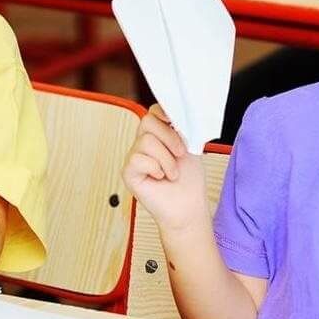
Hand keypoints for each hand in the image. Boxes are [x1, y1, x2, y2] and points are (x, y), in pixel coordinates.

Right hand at [122, 105, 209, 232]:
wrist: (187, 206)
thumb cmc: (189, 180)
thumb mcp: (190, 147)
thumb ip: (180, 129)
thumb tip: (175, 114)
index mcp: (158, 135)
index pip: (153, 112)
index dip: (163, 113)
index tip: (176, 122)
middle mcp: (143, 144)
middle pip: (147, 121)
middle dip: (169, 137)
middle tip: (180, 153)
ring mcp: (134, 158)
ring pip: (146, 141)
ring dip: (166, 159)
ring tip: (172, 172)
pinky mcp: (128, 172)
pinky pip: (138, 159)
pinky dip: (155, 168)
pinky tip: (159, 178)